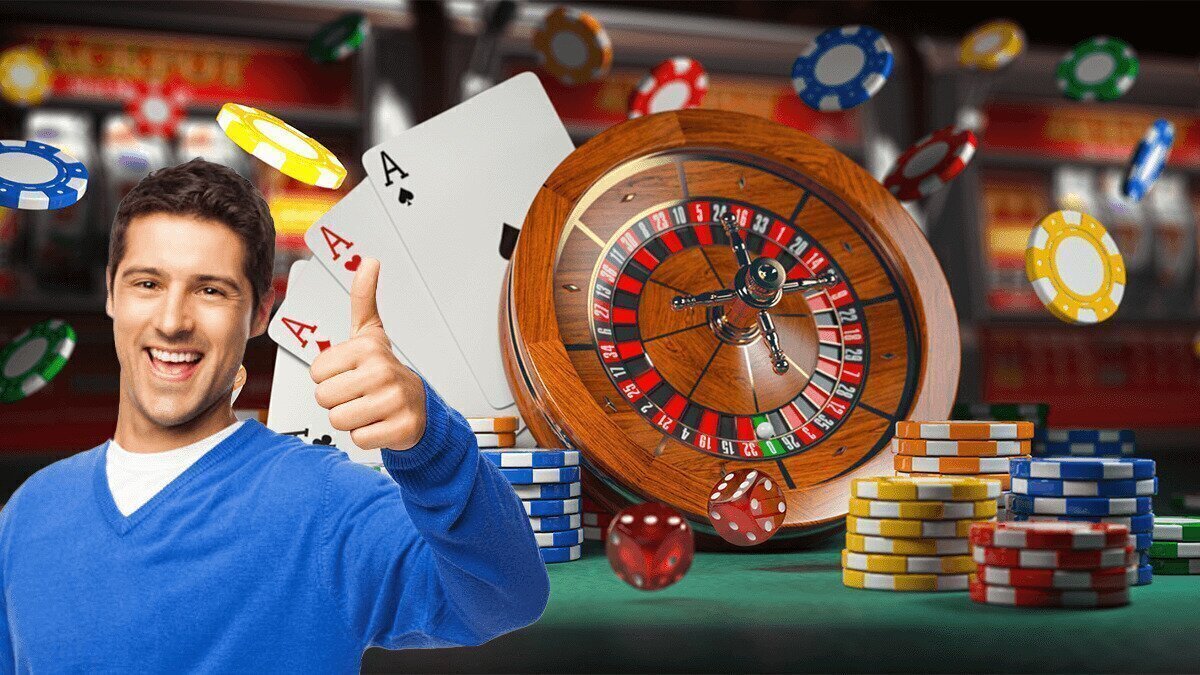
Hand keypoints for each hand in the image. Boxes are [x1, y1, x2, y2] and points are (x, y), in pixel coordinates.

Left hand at [311, 258, 426, 449]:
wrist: (420, 406)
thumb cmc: (385, 371)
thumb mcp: (370, 333)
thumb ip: (364, 297)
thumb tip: (369, 261)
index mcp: (368, 349)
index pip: (316, 374)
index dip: (330, 378)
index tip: (351, 374)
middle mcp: (382, 372)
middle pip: (324, 398)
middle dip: (338, 401)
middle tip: (359, 394)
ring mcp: (394, 400)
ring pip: (339, 420)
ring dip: (351, 419)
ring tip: (369, 407)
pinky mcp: (402, 427)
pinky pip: (360, 438)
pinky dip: (367, 436)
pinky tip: (381, 423)